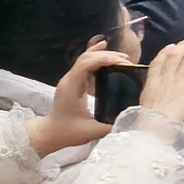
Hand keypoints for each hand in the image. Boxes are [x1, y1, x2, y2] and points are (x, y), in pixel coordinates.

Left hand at [30, 42, 125, 156]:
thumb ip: (113, 124)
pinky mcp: (73, 82)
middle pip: (87, 58)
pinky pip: (84, 64)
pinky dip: (95, 55)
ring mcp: (69, 80)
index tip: (124, 63)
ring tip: (122, 58)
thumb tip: (133, 118)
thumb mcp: (92, 131)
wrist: (50, 134)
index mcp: (72, 87)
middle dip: (108, 56)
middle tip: (127, 61)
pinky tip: (103, 48)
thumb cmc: (68, 133)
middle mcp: (69, 80)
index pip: (87, 64)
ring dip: (103, 55)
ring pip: (85, 58)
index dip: (106, 60)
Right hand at [131, 35, 183, 133]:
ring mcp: (180, 82)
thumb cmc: (149, 121)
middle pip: (177, 55)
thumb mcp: (148, 104)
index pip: (159, 61)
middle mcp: (166, 78)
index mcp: (153, 82)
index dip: (166, 51)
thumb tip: (162, 97)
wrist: (154, 128)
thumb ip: (156, 96)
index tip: (173, 45)